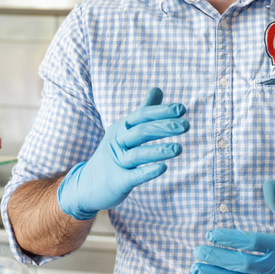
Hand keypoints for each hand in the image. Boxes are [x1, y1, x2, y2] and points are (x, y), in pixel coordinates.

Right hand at [57, 87, 188, 219]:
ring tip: (179, 149)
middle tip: (186, 125)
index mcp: (121, 128)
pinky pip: (133, 176)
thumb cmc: (114, 154)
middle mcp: (118, 142)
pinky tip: (163, 168)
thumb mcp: (125, 130)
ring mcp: (116, 162)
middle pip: (141, 132)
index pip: (142, 116)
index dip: (161, 111)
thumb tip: (158, 88)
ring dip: (158, 151)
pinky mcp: (117, 181)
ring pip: (137, 154)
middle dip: (163, 127)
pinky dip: (147, 172)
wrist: (88, 185)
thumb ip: (144, 110)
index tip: (182, 109)